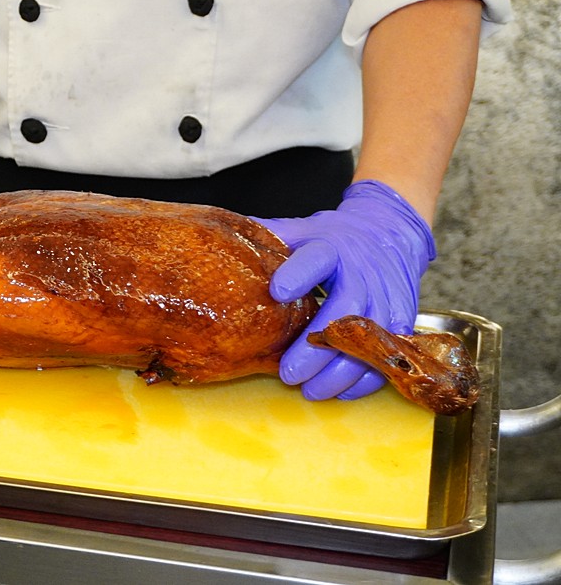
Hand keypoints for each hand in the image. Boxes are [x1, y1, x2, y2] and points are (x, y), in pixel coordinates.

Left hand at [253, 180, 435, 400]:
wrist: (389, 230)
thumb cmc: (333, 237)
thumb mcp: (301, 230)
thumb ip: (267, 239)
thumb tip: (219, 242)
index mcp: (332, 248)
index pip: (316, 258)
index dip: (298, 274)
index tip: (277, 292)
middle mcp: (363, 272)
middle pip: (344, 312)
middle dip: (316, 348)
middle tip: (288, 373)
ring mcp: (387, 297)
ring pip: (370, 342)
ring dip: (339, 372)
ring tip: (309, 391)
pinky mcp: (404, 319)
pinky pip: (389, 355)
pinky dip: (366, 379)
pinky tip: (340, 391)